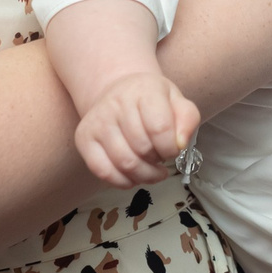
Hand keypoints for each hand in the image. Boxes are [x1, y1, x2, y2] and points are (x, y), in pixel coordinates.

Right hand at [74, 72, 199, 186]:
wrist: (119, 91)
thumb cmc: (152, 101)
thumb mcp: (177, 101)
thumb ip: (187, 120)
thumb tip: (180, 145)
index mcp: (144, 90)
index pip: (160, 129)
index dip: (171, 148)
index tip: (173, 149)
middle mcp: (116, 103)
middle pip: (142, 149)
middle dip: (157, 161)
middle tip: (160, 158)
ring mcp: (97, 121)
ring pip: (124, 163)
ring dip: (144, 175)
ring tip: (151, 170)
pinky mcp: (83, 138)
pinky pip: (103, 172)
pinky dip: (122, 182)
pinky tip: (133, 176)